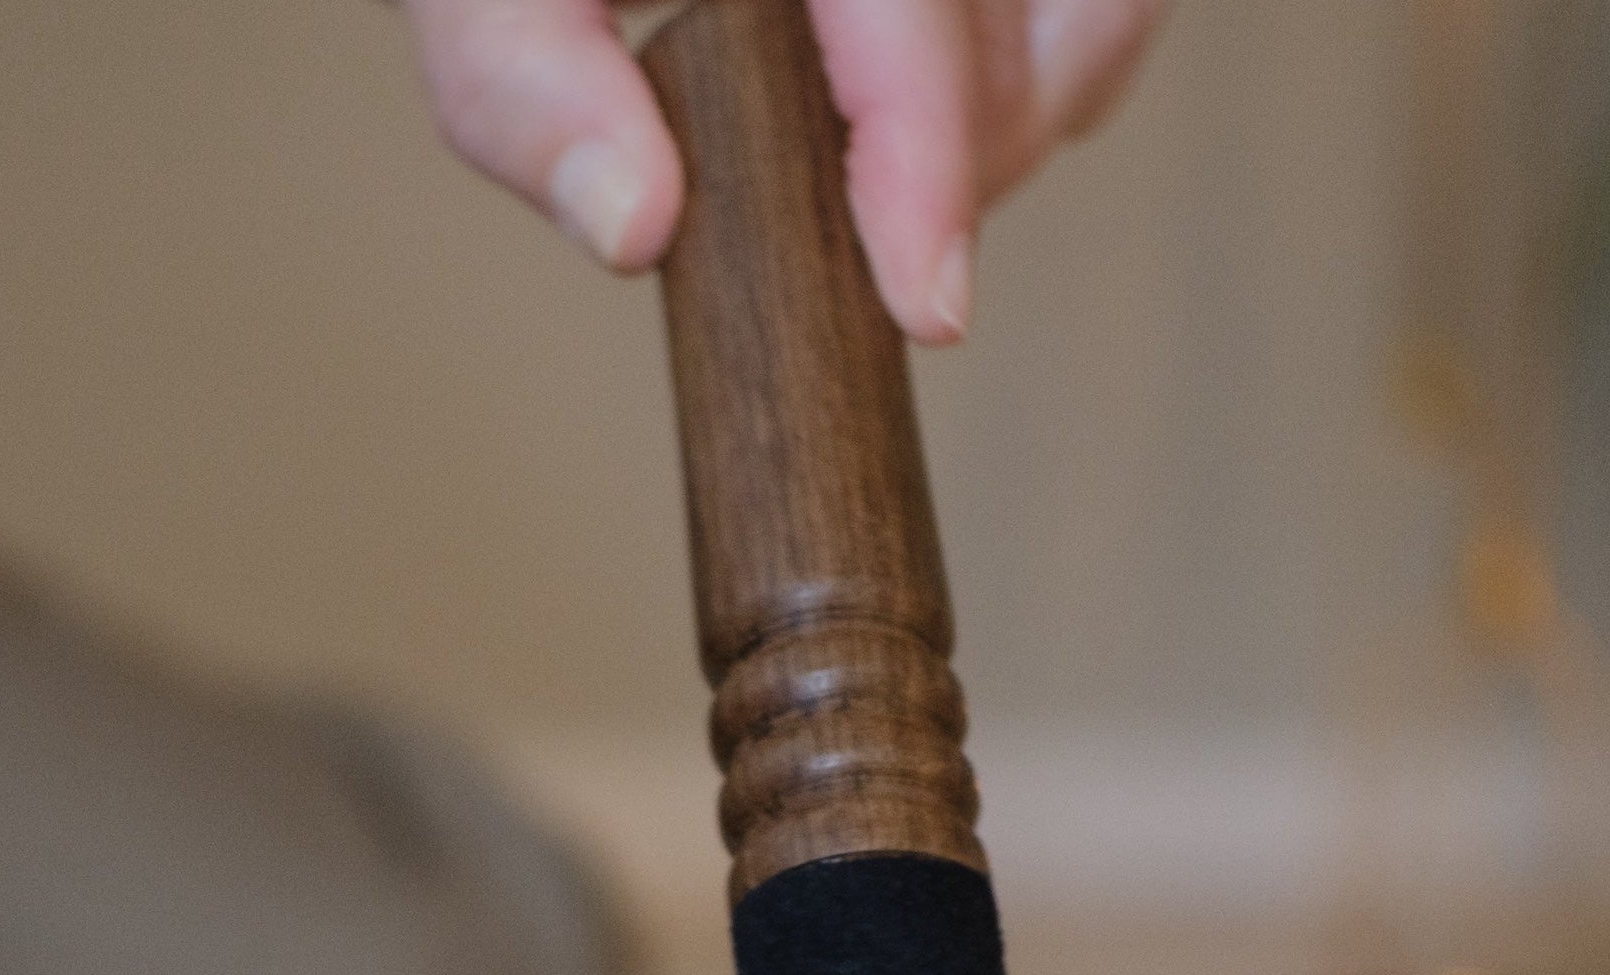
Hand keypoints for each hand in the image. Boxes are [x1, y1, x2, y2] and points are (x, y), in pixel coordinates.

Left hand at [401, 0, 1163, 342]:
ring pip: (1086, 23)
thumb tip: (631, 226)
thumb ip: (523, 92)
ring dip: (1012, 133)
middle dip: (970, 167)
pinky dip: (1032, 87)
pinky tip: (925, 144)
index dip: (932, 165)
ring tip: (892, 204)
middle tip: (881, 264)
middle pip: (1033, 32)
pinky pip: (1086, 11)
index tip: (927, 310)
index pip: (918, 8)